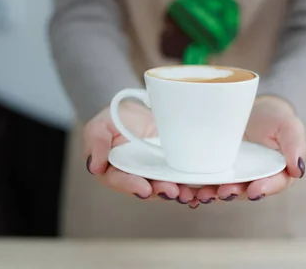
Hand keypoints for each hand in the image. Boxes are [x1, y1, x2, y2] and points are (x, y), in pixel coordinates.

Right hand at [83, 102, 197, 204]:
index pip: (122, 181)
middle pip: (152, 189)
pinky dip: (199, 186)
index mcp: (117, 172)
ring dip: (185, 193)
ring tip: (195, 194)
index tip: (144, 189)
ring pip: (173, 187)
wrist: (139, 111)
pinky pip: (189, 179)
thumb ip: (96, 142)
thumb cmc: (115, 119)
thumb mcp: (100, 126)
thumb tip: (95, 166)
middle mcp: (140, 177)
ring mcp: (160, 173)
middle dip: (164, 191)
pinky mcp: (178, 167)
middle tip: (174, 191)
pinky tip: (210, 188)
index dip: (132, 186)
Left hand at [192, 96, 305, 205]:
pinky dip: (194, 188)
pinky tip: (186, 189)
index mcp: (275, 172)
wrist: (247, 105)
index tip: (254, 190)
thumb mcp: (288, 124)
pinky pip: (204, 181)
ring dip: (210, 195)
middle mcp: (252, 178)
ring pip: (221, 189)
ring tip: (201, 194)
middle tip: (223, 192)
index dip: (264, 189)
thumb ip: (296, 144)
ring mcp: (231, 174)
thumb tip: (298, 169)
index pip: (273, 184)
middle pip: (243, 191)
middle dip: (232, 194)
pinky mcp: (212, 168)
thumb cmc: (273, 116)